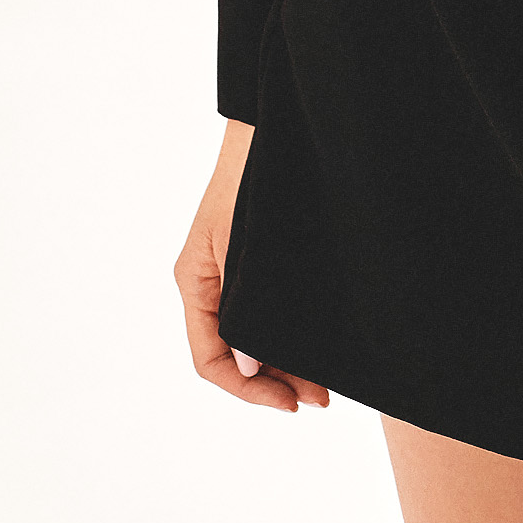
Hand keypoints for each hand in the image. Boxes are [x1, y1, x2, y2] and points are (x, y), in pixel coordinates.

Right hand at [174, 118, 328, 412]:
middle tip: (321, 399)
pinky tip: (318, 342)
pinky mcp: (259, 255)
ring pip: (255, 333)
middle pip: (236, 352)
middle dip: (275, 380)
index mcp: (195, 281)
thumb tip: (248, 363)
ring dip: (286, 360)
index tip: (291, 403)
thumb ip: (244, 303)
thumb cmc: (258, 174)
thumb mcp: (246, 242)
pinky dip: (290, 330)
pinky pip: (268, 308)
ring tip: (326, 381)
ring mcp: (233, 268)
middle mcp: (210, 281)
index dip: (248, 389)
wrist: (277, 119)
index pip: (210, 360)